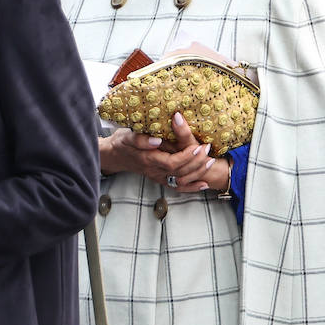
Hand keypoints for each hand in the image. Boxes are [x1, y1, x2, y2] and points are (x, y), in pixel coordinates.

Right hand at [100, 112, 218, 191]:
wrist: (114, 155)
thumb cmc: (122, 142)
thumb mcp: (127, 136)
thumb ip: (140, 139)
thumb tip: (156, 141)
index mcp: (148, 160)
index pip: (171, 163)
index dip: (187, 156)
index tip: (198, 146)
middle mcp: (153, 171)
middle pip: (179, 172)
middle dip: (196, 162)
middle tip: (208, 149)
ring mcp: (157, 177)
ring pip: (180, 181)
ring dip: (197, 172)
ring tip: (211, 161)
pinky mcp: (159, 179)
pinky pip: (176, 187)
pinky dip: (191, 187)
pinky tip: (204, 185)